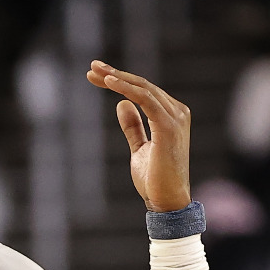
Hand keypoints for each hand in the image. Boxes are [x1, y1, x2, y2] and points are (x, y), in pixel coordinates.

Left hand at [86, 60, 191, 211]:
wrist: (167, 201)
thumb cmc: (155, 180)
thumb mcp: (139, 149)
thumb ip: (134, 127)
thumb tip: (122, 104)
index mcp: (172, 116)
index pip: (144, 91)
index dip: (119, 81)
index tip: (95, 77)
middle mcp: (177, 112)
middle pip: (142, 85)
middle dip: (115, 75)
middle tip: (92, 67)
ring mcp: (175, 118)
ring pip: (143, 88)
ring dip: (118, 78)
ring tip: (96, 72)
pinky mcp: (168, 126)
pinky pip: (146, 99)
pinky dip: (127, 88)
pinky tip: (110, 83)